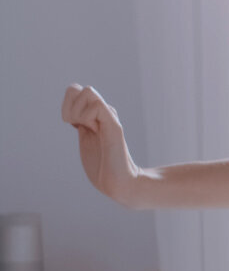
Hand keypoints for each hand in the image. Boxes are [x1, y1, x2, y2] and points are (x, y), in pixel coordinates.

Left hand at [61, 84, 139, 206]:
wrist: (119, 182)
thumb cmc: (103, 168)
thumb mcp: (87, 141)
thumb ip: (83, 127)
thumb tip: (74, 117)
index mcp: (94, 116)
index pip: (73, 91)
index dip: (66, 105)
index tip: (74, 126)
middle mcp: (103, 112)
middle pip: (76, 88)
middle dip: (68, 107)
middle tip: (78, 127)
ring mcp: (109, 117)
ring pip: (87, 91)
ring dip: (78, 112)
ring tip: (89, 130)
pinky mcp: (114, 125)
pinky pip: (97, 106)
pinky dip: (87, 118)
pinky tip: (95, 132)